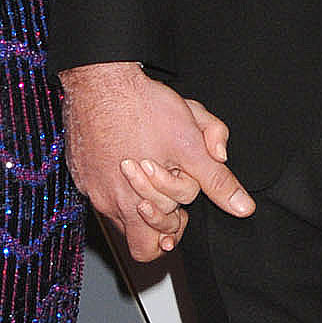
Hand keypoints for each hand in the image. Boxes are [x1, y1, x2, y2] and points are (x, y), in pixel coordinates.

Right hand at [60, 62, 253, 263]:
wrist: (101, 79)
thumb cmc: (144, 107)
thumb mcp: (192, 143)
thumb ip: (217, 180)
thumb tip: (242, 207)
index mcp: (136, 203)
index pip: (159, 243)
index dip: (177, 226)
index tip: (181, 209)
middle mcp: (108, 202)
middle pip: (137, 238)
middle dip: (159, 216)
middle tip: (169, 188)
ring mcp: (90, 188)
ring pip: (118, 214)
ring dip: (139, 198)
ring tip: (151, 166)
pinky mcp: (80, 172)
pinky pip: (100, 190)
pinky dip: (118, 181)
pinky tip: (129, 153)